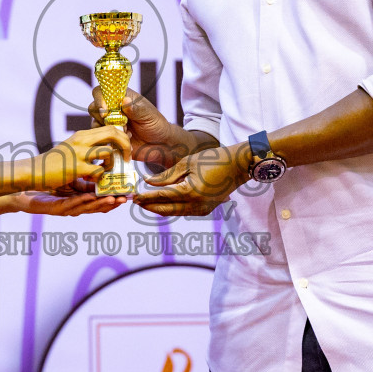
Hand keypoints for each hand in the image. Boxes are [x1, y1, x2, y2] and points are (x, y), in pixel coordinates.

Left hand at [9, 181, 126, 215]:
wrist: (23, 189)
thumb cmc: (47, 183)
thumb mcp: (69, 177)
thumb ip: (84, 172)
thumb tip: (101, 159)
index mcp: (80, 199)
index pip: (100, 199)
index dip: (115, 197)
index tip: (128, 193)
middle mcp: (75, 206)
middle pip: (97, 206)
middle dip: (112, 203)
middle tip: (126, 199)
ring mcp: (66, 208)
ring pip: (86, 207)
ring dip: (101, 204)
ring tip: (113, 200)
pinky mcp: (55, 208)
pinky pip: (71, 204)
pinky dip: (82, 201)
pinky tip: (90, 196)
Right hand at [33, 125, 131, 191]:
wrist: (34, 171)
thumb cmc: (53, 163)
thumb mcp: (71, 148)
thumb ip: (86, 146)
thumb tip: (105, 150)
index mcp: (82, 135)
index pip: (109, 127)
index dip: (121, 136)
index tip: (124, 147)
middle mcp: (81, 140)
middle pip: (113, 134)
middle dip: (125, 145)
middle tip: (126, 159)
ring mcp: (79, 153)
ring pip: (108, 152)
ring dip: (112, 164)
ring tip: (106, 171)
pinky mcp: (76, 168)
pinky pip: (99, 170)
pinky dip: (100, 176)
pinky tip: (93, 180)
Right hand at [89, 88, 185, 166]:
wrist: (160, 145)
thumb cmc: (156, 125)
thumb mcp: (148, 115)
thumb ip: (136, 108)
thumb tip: (124, 101)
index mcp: (121, 97)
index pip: (101, 91)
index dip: (99, 99)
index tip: (105, 110)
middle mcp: (112, 109)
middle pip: (93, 107)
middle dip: (103, 117)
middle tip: (120, 124)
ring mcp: (109, 123)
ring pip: (95, 124)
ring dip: (108, 129)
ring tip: (126, 133)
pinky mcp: (109, 137)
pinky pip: (100, 138)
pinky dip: (110, 140)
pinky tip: (125, 141)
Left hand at [132, 143, 249, 216]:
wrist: (238, 166)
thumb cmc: (213, 159)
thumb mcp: (187, 163)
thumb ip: (166, 175)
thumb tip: (147, 181)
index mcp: (190, 191)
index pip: (162, 196)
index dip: (146, 197)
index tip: (134, 197)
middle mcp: (196, 205)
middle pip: (166, 209)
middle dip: (150, 206)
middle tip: (136, 202)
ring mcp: (202, 209)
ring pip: (174, 212)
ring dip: (160, 208)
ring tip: (146, 202)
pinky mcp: (206, 210)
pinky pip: (184, 211)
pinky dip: (172, 208)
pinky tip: (163, 202)